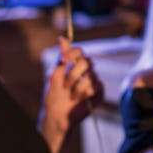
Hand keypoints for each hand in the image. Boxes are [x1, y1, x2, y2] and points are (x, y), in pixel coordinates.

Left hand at [40, 37, 103, 152]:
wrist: (57, 115)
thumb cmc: (54, 95)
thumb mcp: (54, 74)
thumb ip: (61, 57)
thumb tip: (62, 37)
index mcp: (74, 65)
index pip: (79, 51)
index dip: (72, 53)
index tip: (63, 60)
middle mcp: (85, 71)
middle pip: (88, 61)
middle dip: (74, 74)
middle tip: (65, 85)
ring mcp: (93, 81)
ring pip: (91, 76)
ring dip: (78, 87)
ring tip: (71, 96)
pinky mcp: (99, 92)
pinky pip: (96, 87)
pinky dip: (86, 94)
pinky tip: (80, 99)